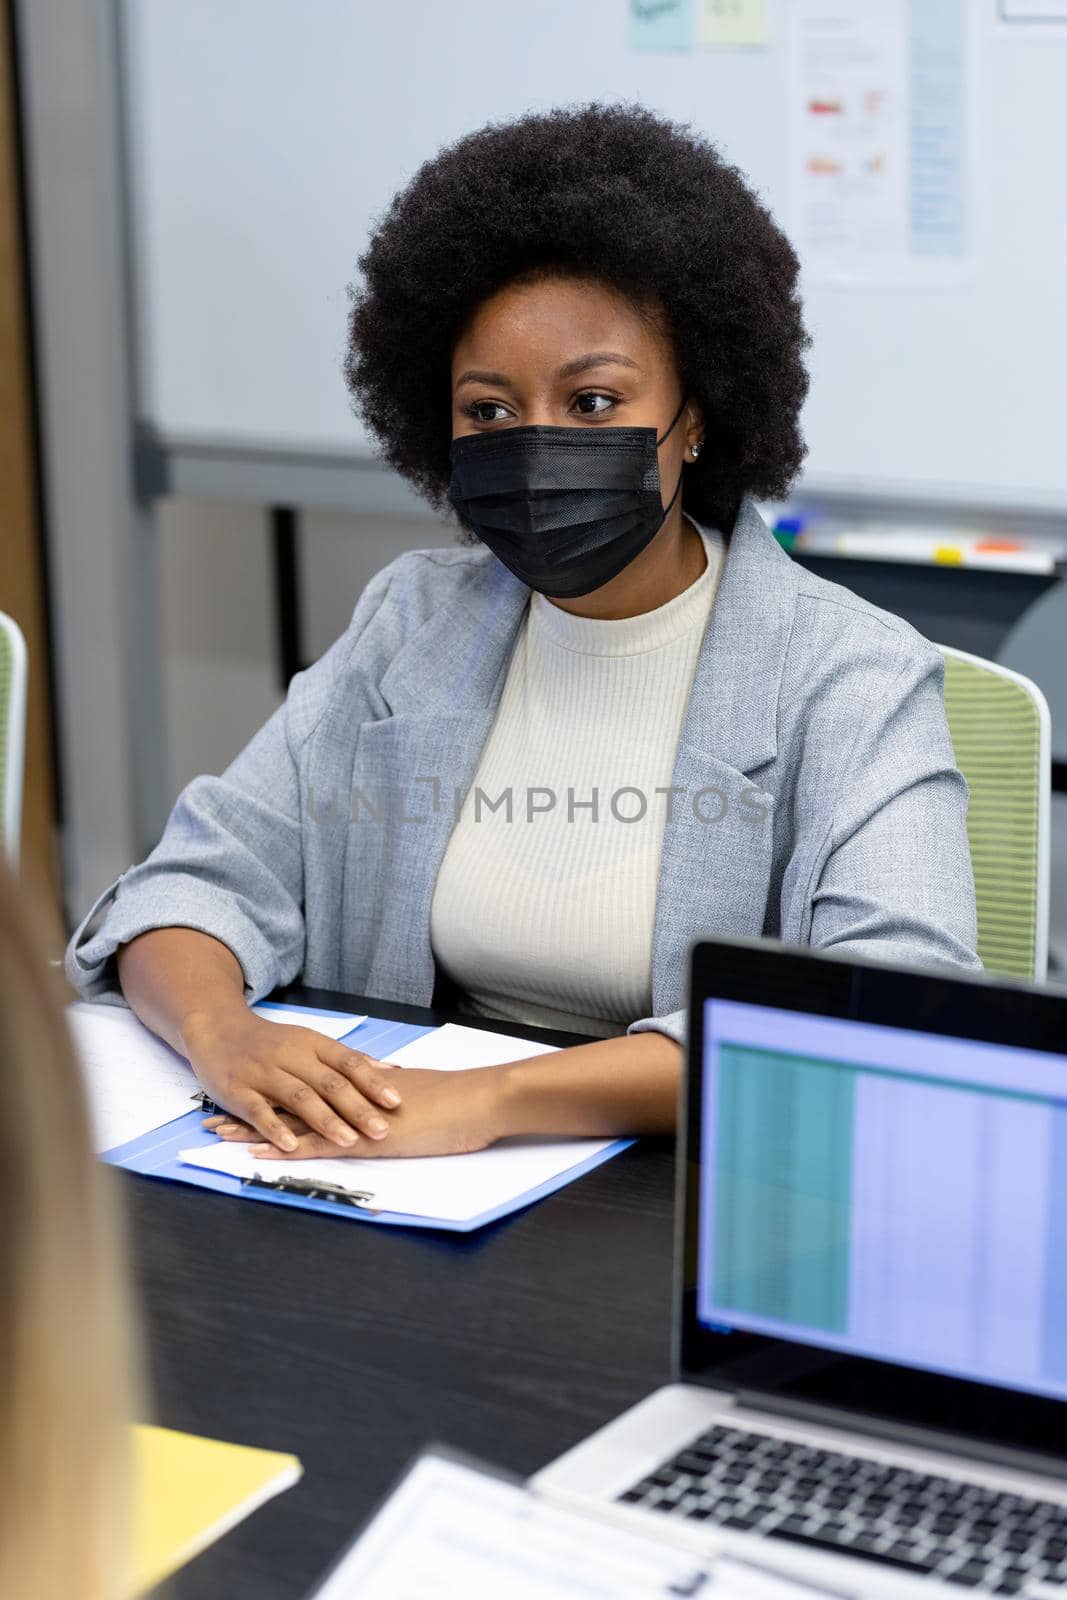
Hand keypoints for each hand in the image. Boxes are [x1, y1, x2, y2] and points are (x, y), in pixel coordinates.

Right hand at [181, 1008, 402, 1152]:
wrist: (217, 1029)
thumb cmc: (270, 1042)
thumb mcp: (310, 1042)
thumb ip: (346, 1059)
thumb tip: (389, 1070)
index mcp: (312, 1044)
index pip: (348, 1062)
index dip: (372, 1082)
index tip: (396, 1101)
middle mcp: (290, 1056)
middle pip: (329, 1083)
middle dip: (357, 1108)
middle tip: (382, 1129)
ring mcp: (263, 1073)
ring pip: (299, 1097)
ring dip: (325, 1120)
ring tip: (349, 1141)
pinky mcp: (238, 1091)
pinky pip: (258, 1110)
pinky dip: (275, 1128)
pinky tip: (291, 1145)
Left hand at [203, 1066, 507, 1158]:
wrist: (480, 1101)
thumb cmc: (460, 1102)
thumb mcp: (418, 1094)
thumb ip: (394, 1091)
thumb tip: (383, 1085)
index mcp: (361, 1088)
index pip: (308, 1087)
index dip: (274, 1089)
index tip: (244, 1090)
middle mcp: (351, 1098)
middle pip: (290, 1100)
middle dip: (251, 1106)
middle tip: (214, 1111)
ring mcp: (355, 1119)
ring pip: (293, 1121)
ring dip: (254, 1127)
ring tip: (218, 1131)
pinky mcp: (365, 1140)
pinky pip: (315, 1144)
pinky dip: (284, 1149)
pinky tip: (256, 1154)